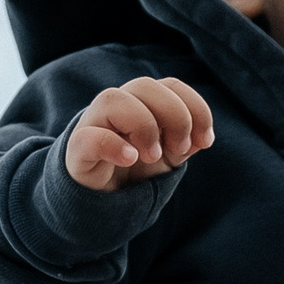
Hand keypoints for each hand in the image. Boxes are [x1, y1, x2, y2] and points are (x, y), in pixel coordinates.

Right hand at [64, 75, 214, 194]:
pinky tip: (130, 159)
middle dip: (174, 116)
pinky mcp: (78, 148)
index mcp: (143, 102)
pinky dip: (113, 145)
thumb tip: (203, 138)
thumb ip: (186, 142)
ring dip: (143, 126)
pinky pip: (90, 136)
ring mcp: (95, 123)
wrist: (103, 199)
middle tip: (178, 149)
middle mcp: (118, 105)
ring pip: (113, 99)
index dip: (195, 108)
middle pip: (144, 85)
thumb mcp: (169, 155)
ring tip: (151, 157)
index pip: (171, 85)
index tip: (205, 141)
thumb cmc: (136, 169)